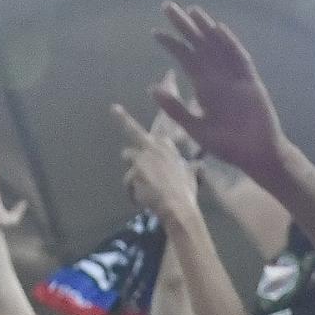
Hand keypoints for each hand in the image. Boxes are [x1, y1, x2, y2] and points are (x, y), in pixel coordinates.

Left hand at [117, 107, 203, 224]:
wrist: (178, 206)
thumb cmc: (186, 190)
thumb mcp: (192, 174)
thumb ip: (191, 166)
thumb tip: (200, 165)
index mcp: (166, 145)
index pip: (160, 125)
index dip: (154, 126)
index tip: (152, 111)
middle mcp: (152, 146)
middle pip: (132, 130)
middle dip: (122, 117)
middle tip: (114, 108)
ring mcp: (140, 159)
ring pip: (127, 157)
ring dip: (131, 168)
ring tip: (142, 186)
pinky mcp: (132, 173)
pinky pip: (128, 184)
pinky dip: (133, 193)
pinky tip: (142, 201)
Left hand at [148, 4, 290, 181]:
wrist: (255, 155)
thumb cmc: (228, 146)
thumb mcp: (195, 129)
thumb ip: (176, 110)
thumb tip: (151, 89)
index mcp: (204, 87)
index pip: (185, 59)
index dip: (171, 45)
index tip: (155, 33)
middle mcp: (217, 77)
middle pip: (199, 45)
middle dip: (184, 26)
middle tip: (167, 6)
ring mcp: (234, 78)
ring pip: (218, 47)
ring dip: (206, 29)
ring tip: (192, 11)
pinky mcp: (250, 82)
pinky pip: (239, 60)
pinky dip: (230, 45)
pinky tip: (218, 31)